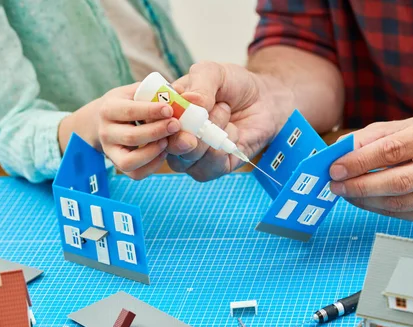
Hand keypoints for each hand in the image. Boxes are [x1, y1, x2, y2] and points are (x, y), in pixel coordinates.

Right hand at [97, 83, 181, 179]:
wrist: (106, 121)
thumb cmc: (128, 103)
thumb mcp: (136, 91)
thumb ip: (156, 91)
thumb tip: (180, 93)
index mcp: (108, 109)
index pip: (129, 111)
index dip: (151, 111)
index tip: (170, 110)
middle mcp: (106, 132)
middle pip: (131, 137)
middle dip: (156, 132)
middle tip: (176, 125)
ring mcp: (110, 151)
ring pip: (130, 160)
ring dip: (153, 152)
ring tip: (167, 142)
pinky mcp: (118, 164)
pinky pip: (135, 173)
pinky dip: (152, 166)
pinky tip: (163, 153)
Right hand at [165, 62, 290, 181]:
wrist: (264, 99)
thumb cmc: (233, 85)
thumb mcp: (213, 72)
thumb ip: (200, 84)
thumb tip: (190, 102)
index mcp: (166, 113)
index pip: (148, 125)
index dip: (157, 122)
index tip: (174, 113)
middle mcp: (174, 137)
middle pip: (164, 147)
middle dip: (184, 132)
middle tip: (204, 114)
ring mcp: (192, 156)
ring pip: (185, 160)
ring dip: (208, 135)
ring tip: (225, 110)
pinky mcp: (214, 168)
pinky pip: (208, 168)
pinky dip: (221, 149)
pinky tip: (232, 131)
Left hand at [329, 115, 412, 220]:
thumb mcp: (401, 127)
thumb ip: (369, 137)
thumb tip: (338, 152)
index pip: (394, 150)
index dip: (361, 161)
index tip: (336, 167)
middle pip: (398, 181)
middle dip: (360, 185)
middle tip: (336, 185)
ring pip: (399, 203)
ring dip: (365, 200)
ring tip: (345, 192)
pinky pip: (402, 214)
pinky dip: (377, 208)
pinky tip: (363, 199)